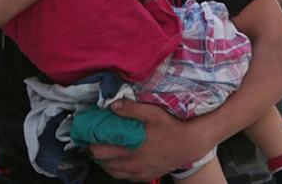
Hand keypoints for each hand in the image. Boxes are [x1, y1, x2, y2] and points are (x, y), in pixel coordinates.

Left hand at [89, 100, 210, 181]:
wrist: (189, 144)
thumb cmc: (171, 127)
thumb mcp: (152, 113)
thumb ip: (131, 109)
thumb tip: (112, 105)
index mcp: (130, 149)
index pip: (99, 150)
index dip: (92, 141)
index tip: (92, 132)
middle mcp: (132, 164)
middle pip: (102, 162)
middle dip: (96, 150)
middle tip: (98, 139)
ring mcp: (137, 173)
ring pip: (111, 171)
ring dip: (106, 160)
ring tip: (108, 148)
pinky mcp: (144, 177)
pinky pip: (123, 176)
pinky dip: (117, 168)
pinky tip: (120, 159)